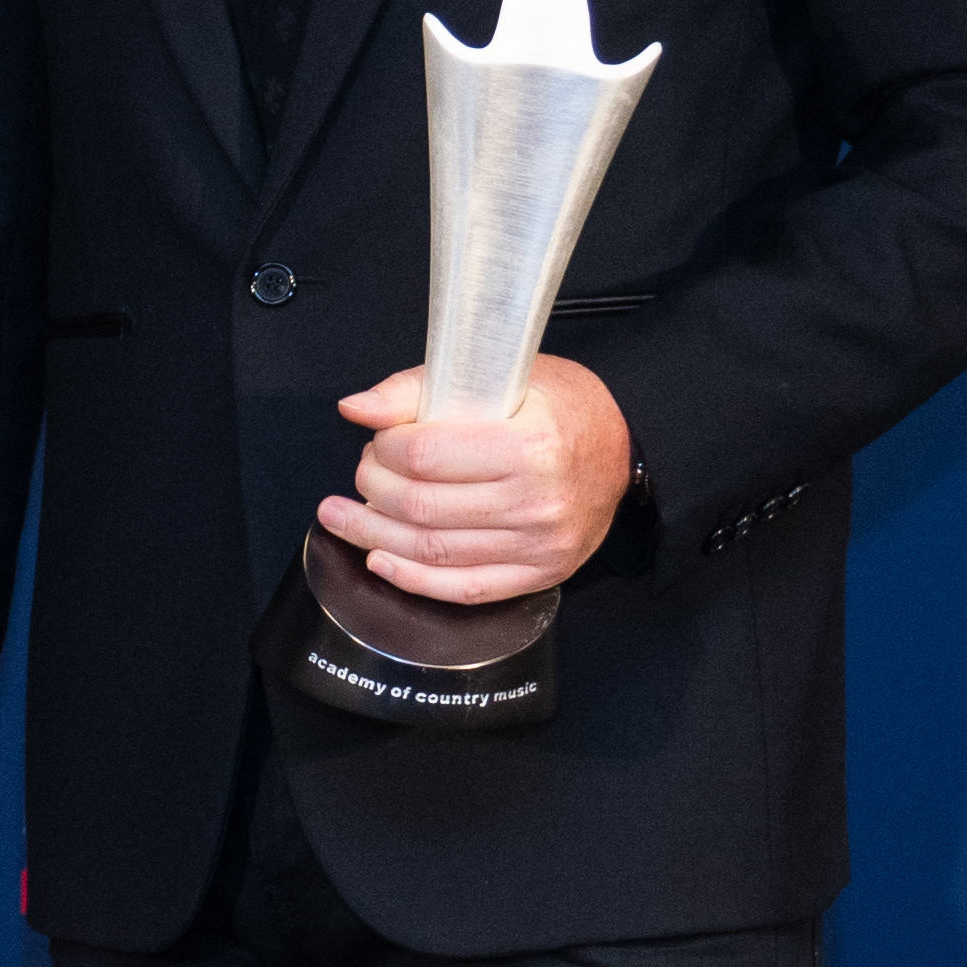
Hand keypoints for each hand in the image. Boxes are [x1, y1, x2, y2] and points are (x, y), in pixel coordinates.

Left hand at [316, 352, 632, 610]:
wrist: (623, 447)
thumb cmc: (559, 407)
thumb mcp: (496, 378)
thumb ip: (419, 390)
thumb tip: (357, 408)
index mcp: (528, 445)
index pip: (424, 456)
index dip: (384, 449)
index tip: (378, 441)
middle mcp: (536, 500)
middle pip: (421, 506)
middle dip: (373, 490)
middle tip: (362, 474)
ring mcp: (539, 544)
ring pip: (432, 551)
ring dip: (373, 535)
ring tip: (343, 517)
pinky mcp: (539, 573)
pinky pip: (463, 588)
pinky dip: (411, 578)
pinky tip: (379, 558)